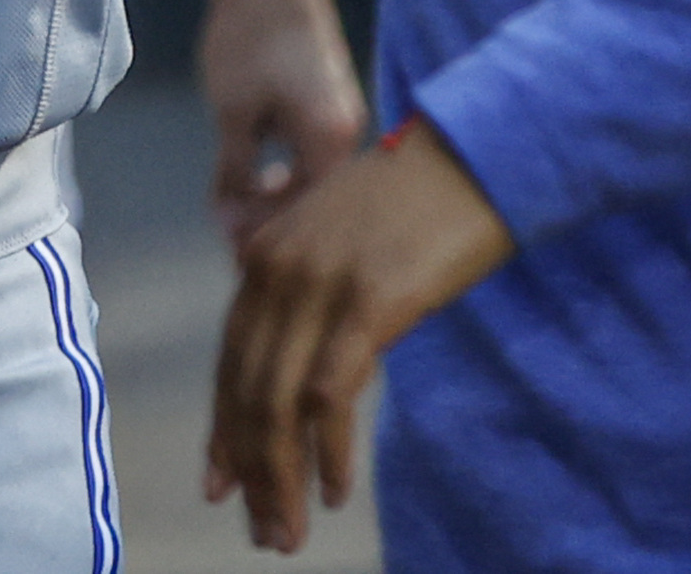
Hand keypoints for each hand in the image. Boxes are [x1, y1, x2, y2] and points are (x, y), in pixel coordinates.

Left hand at [203, 0, 371, 247]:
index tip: (230, 249)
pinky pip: (315, 151)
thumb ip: (236, 174)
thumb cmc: (248, 38)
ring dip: (276, 194)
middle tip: (227, 228)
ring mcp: (345, 115)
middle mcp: (350, 133)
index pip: (305, 219)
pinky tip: (259, 168)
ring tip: (235, 201)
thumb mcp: (233, 114)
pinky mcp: (333, 100)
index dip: (266, 238)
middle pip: (314, 202)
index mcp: (330, 141)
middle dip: (271, 220)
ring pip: (313, 176)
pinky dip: (287, 167)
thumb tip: (233, 225)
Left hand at [206, 119, 510, 553]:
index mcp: (266, 257)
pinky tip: (333, 490)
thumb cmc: (415, 207)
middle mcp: (278, 269)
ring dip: (280, 477)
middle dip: (249, 470)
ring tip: (288, 531)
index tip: (218, 485)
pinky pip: (329, 393)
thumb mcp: (339, 245)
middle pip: (245, 389)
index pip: (229, 359)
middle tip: (261, 533)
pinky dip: (326, 450)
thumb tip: (301, 372)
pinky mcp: (369, 300)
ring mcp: (320, 284)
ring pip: (278, 401)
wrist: (471, 157)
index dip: (222, 429)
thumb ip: (309, 297)